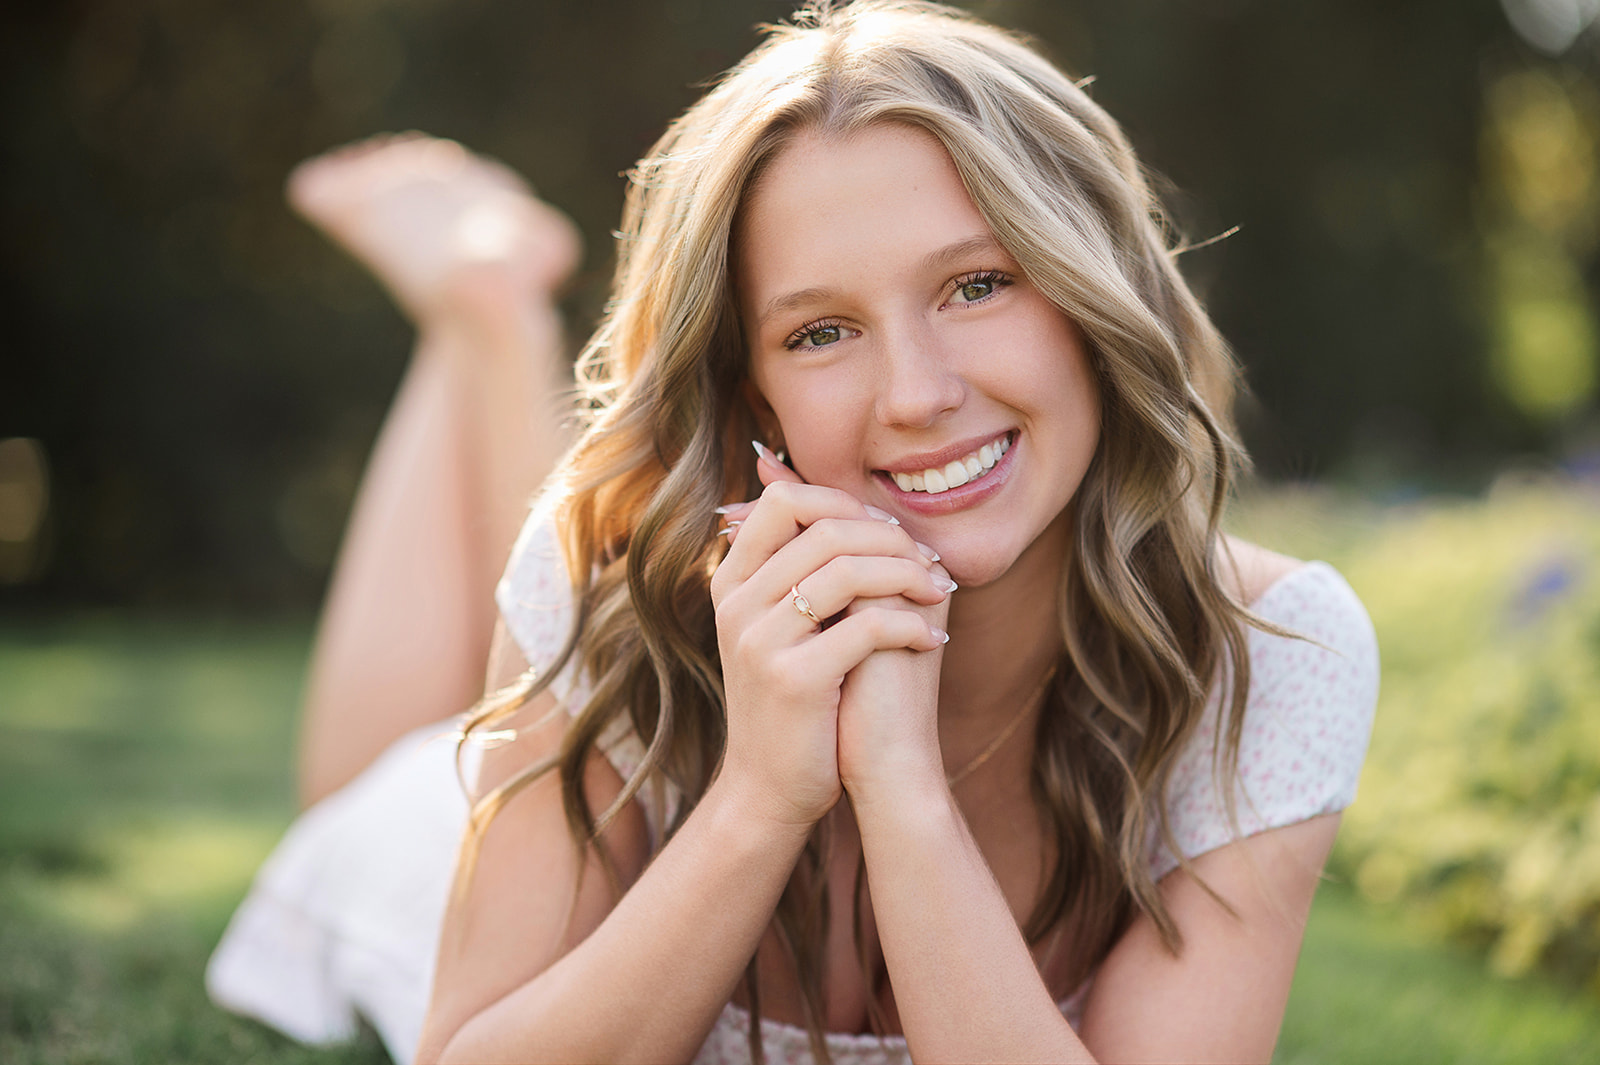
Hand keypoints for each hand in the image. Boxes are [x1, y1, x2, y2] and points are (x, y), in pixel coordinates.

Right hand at [710, 445, 950, 828]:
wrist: (769, 788)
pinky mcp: (793, 681)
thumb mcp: (779, 626)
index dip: (844, 502)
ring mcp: (759, 642)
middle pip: (825, 529)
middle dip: (891, 539)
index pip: (784, 502)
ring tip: (936, 594)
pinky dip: (912, 627)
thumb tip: (842, 506)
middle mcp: (737, 605)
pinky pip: (868, 628)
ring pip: (848, 571)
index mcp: (731, 582)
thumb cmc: (792, 699)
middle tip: (929, 562)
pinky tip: (934, 640)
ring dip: (909, 577)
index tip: (889, 532)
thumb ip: (798, 567)